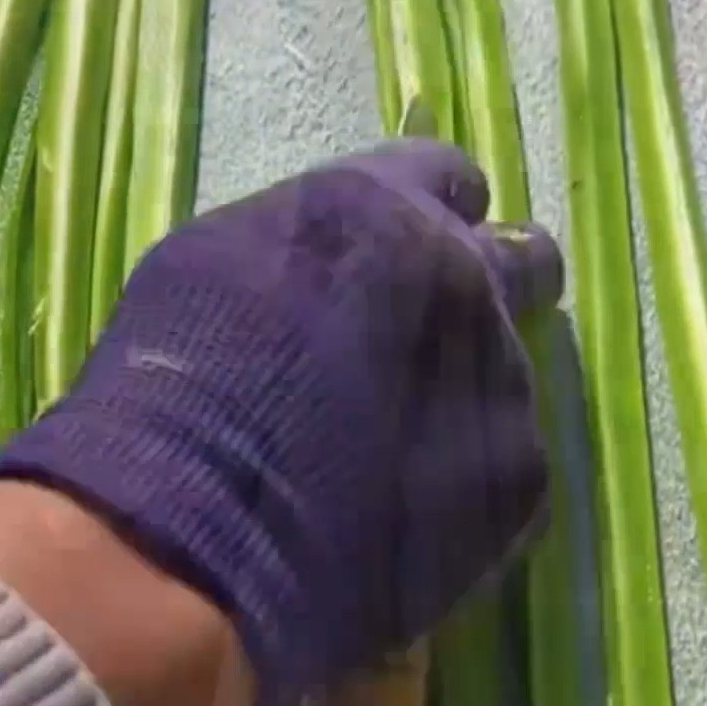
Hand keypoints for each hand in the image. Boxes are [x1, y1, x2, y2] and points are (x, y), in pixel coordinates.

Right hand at [0, 142, 563, 705]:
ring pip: (504, 385)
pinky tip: (406, 527)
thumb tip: (337, 278)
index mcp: (385, 207)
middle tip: (452, 345)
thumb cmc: (178, 381)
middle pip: (528, 264)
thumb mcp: (219, 264)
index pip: (449, 177)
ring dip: (463, 410)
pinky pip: (506, 479)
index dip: (436, 214)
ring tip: (392, 469)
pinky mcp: (521, 481)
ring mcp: (505, 382)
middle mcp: (467, 279)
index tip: (416, 253)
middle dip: (503, 290)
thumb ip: (307, 256)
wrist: (204, 520)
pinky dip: (466, 498)